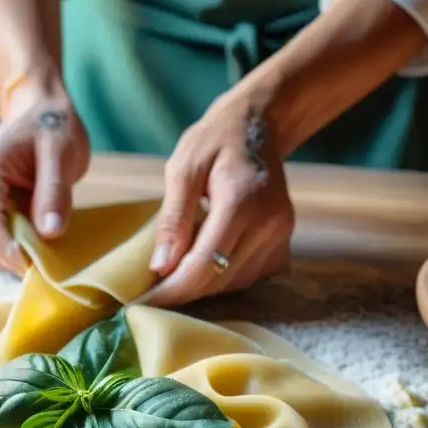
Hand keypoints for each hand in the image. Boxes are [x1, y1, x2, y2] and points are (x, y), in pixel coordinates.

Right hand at [0, 82, 89, 273]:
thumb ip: (53, 192)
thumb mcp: (61, 153)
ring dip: (23, 251)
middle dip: (23, 255)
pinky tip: (38, 227)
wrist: (36, 114)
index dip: (14, 255)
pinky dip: (20, 247)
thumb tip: (49, 233)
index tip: (44, 269)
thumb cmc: (50, 127)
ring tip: (47, 225)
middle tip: (57, 241)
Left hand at [144, 92, 293, 307]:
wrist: (257, 125)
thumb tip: (160, 267)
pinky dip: (225, 277)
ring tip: (176, 276)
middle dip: (184, 291)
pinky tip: (208, 262)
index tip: (143, 302)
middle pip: (220, 279)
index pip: (204, 265)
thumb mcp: (182, 169)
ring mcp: (281, 234)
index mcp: (241, 203)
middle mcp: (268, 224)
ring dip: (204, 285)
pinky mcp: (284, 241)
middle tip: (152, 291)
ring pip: (236, 282)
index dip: (173, 290)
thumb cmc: (214, 140)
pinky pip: (251, 275)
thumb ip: (173, 219)